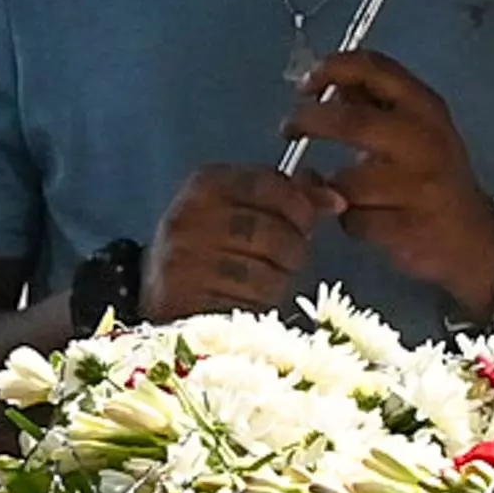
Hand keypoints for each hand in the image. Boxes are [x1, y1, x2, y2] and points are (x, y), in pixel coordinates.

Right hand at [145, 162, 339, 318]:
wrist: (157, 286)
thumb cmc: (214, 242)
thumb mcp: (243, 206)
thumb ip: (291, 195)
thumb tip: (336, 199)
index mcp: (205, 184)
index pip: (270, 184)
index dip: (300, 206)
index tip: (303, 221)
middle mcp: (189, 218)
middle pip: (274, 234)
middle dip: (292, 251)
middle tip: (284, 258)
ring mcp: (184, 262)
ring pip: (266, 276)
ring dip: (276, 283)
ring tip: (261, 280)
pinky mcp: (186, 303)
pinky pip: (248, 308)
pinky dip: (257, 308)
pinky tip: (245, 300)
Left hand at [287, 51, 493, 300]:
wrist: (472, 236)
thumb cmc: (433, 175)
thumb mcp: (414, 129)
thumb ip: (373, 104)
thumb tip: (327, 83)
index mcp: (425, 107)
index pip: (374, 68)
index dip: (331, 69)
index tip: (306, 85)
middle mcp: (425, 140)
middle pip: (351, 122)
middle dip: (310, 122)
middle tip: (290, 129)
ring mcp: (418, 186)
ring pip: (346, 181)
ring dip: (329, 187)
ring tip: (335, 189)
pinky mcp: (407, 227)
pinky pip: (353, 220)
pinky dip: (347, 220)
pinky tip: (362, 218)